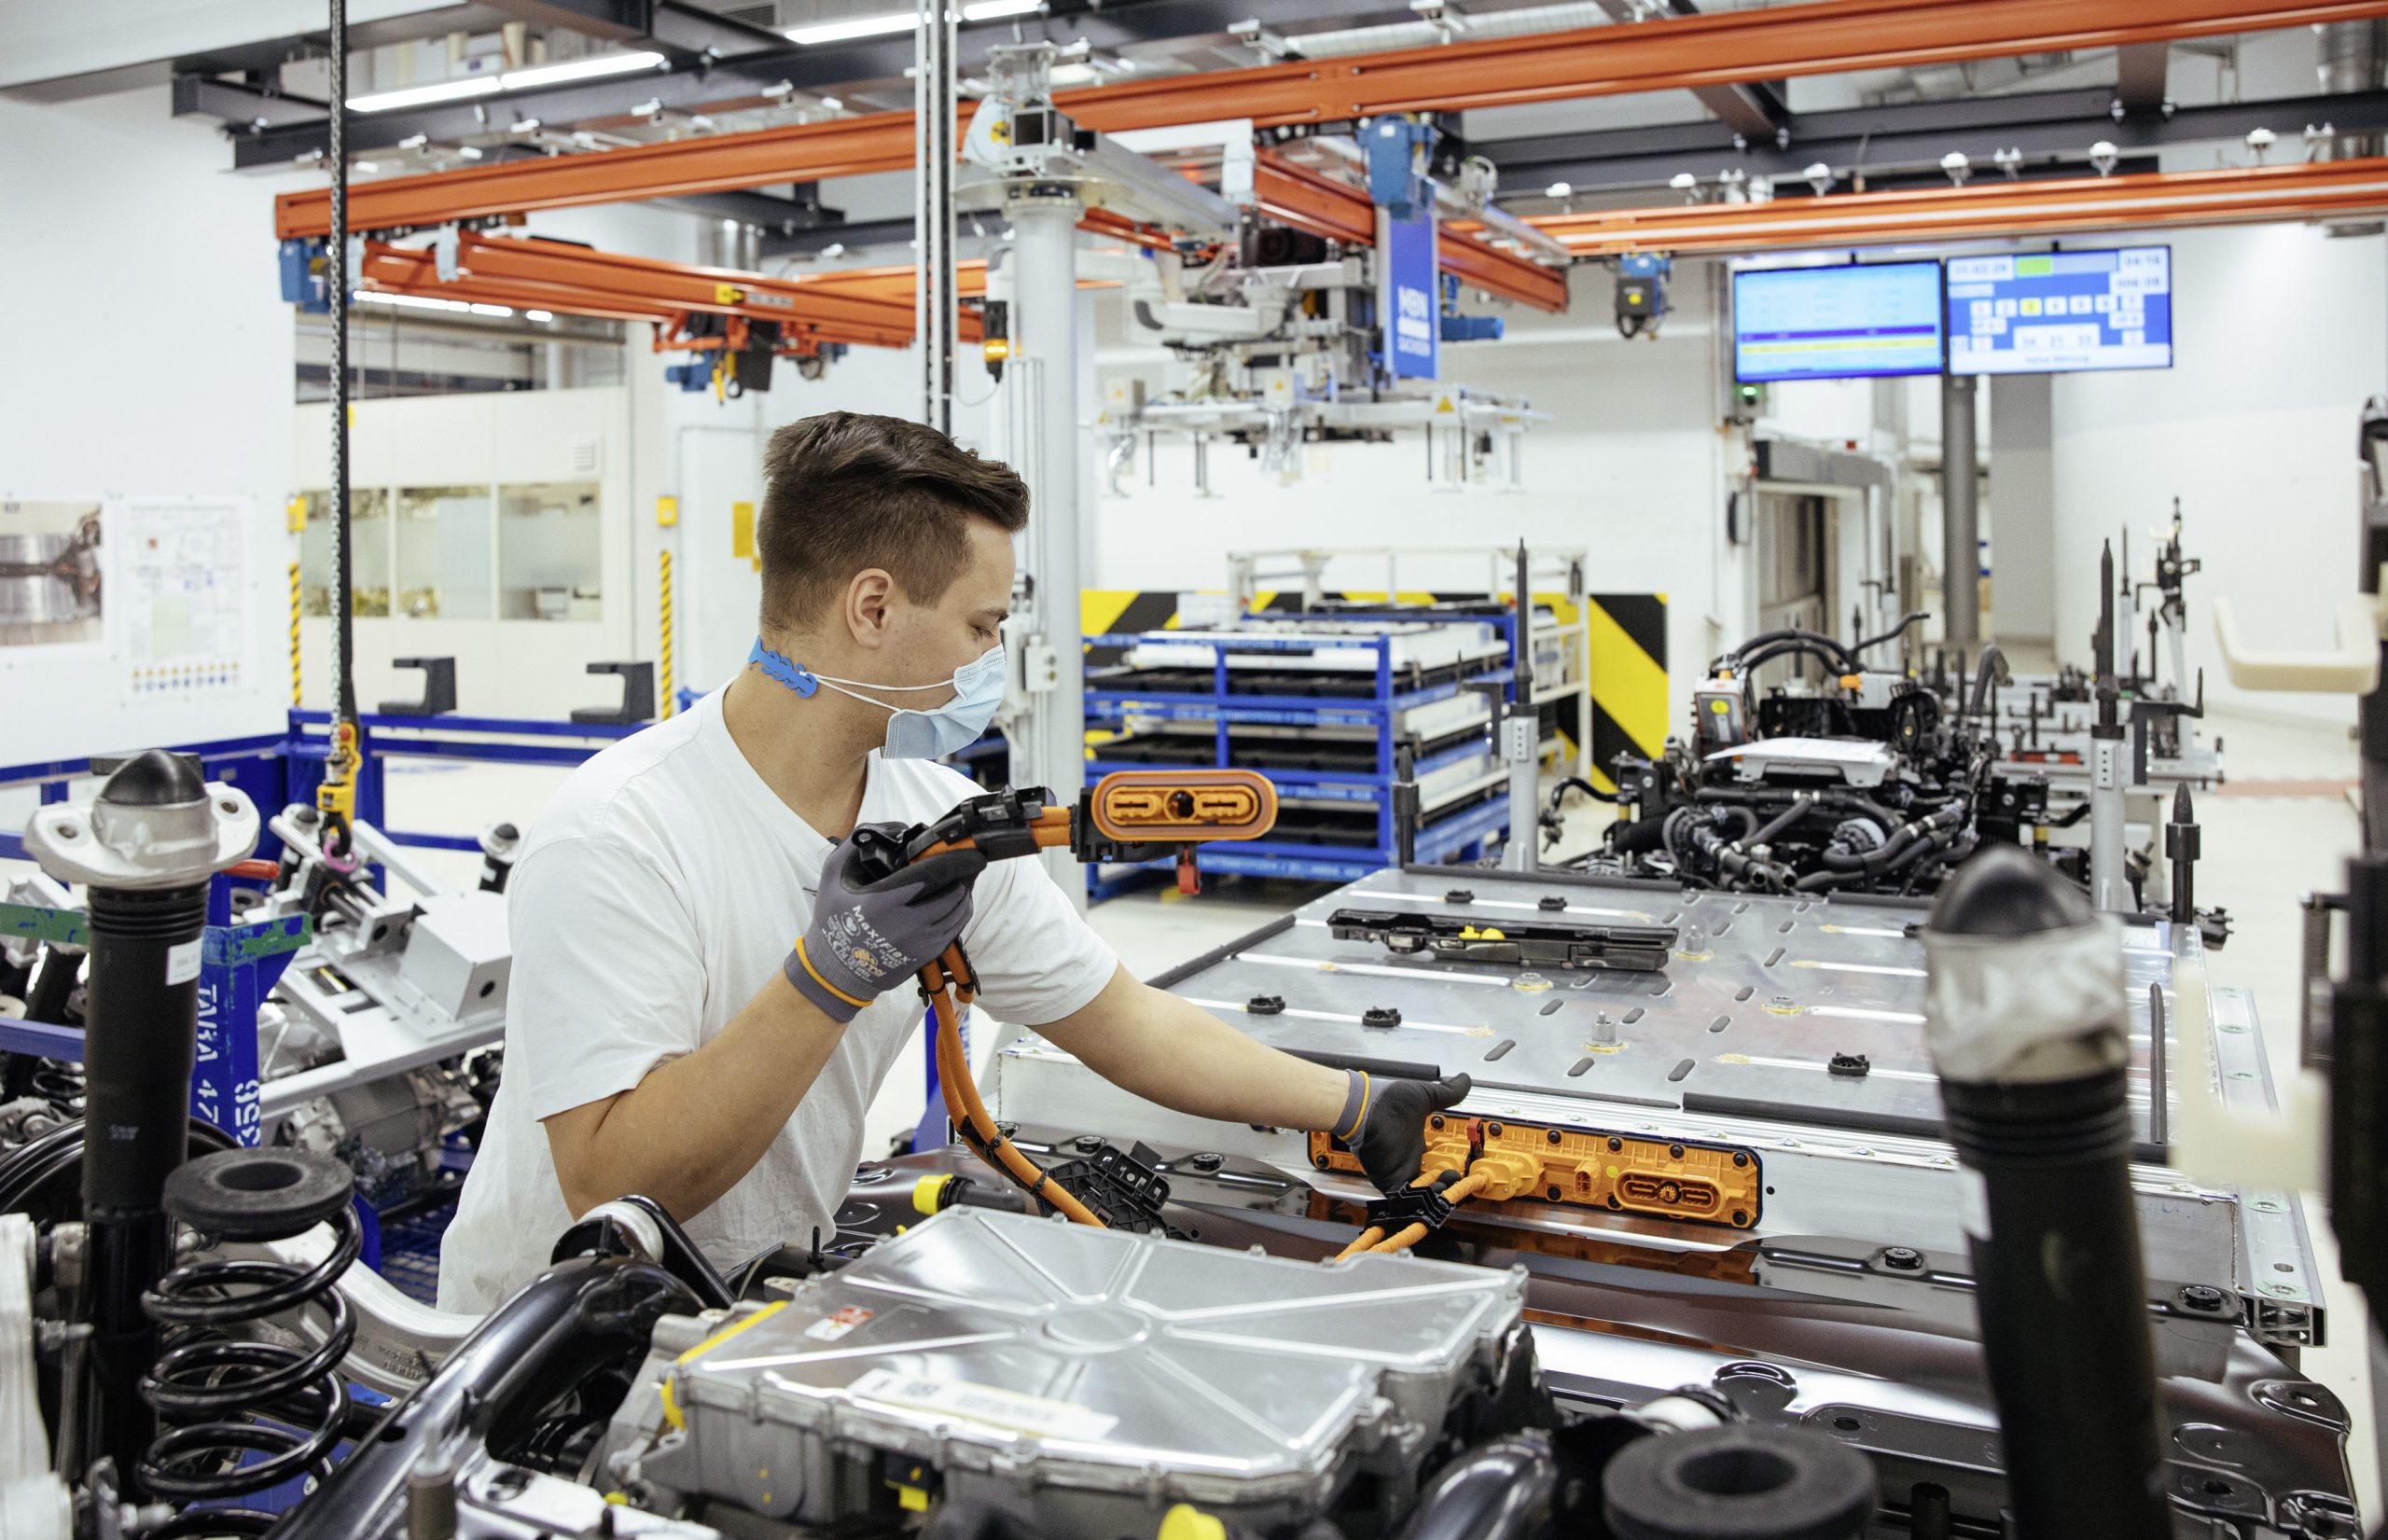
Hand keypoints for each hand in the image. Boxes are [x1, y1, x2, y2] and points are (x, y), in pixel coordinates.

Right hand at [785, 823, 985, 1022]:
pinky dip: (960, 912)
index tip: (964, 850)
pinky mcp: (926, 955)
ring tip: (962, 880)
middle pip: (953, 894)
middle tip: (965, 863)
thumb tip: (890, 830)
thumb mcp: (832, 877)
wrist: (836, 970)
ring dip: (964, 893)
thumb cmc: (834, 922)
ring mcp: (920, 942)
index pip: (931, 875)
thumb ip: (854, 846)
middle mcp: (907, 924)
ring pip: (959, 912)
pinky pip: (955, 929)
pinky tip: (956, 902)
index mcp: (884, 902)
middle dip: (963, 875)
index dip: (953, 860)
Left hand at [1345, 1072, 1471, 1193]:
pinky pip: (1401, 1198)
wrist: (1363, 1107)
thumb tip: (1465, 1080)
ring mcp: (1396, 1171)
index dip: (1449, 1170)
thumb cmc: (1387, 1100)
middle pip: (1428, 1182)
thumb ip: (1447, 1092)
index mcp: (1415, 1144)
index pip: (1435, 1164)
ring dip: (1433, 1195)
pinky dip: (1415, 1201)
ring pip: (1417, 1193)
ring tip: (1447, 1190)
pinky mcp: (1386, 1180)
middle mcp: (1406, 1159)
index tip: (1462, 1170)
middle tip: (1456, 1181)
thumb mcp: (1425, 1096)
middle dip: (1444, 1186)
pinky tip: (1430, 1195)